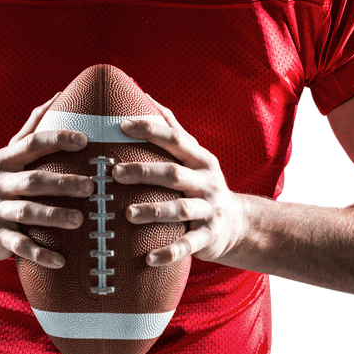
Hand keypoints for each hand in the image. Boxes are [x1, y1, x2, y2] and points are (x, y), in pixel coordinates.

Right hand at [0, 93, 93, 266]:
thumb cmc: (1, 182)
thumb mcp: (10, 154)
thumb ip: (33, 127)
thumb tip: (60, 94)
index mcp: (5, 160)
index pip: (32, 144)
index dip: (58, 139)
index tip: (85, 141)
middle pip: (33, 181)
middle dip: (63, 183)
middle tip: (92, 186)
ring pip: (27, 213)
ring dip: (54, 216)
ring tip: (80, 220)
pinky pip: (20, 247)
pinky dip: (41, 254)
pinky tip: (62, 260)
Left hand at [114, 101, 245, 265]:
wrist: (239, 225)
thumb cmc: (203, 185)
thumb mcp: (194, 157)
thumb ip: (172, 129)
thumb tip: (145, 95)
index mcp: (200, 160)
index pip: (175, 139)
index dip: (150, 130)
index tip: (121, 125)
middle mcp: (206, 183)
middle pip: (173, 174)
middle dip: (144, 172)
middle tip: (114, 173)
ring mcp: (209, 211)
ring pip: (180, 210)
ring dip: (153, 211)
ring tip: (127, 214)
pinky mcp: (208, 238)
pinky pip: (188, 246)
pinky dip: (169, 253)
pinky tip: (149, 259)